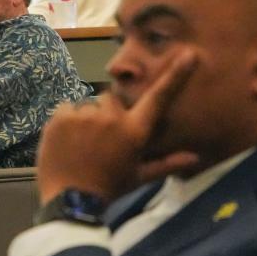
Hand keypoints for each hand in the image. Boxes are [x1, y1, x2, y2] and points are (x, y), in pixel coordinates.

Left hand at [36, 49, 200, 203]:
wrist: (72, 202)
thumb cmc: (109, 189)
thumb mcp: (139, 177)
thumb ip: (167, 164)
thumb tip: (195, 158)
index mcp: (134, 131)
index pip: (158, 98)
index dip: (176, 75)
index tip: (189, 54)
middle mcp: (112, 118)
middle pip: (111, 100)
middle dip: (108, 114)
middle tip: (100, 141)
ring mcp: (85, 116)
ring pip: (88, 106)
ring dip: (86, 119)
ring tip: (81, 145)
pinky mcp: (61, 116)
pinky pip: (67, 108)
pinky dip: (66, 121)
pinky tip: (68, 142)